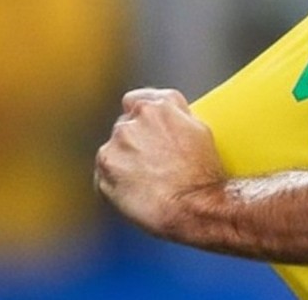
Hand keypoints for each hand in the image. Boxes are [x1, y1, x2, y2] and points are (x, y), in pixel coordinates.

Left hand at [95, 88, 223, 237]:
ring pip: (114, 150)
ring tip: (146, 183)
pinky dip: (114, 183)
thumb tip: (168, 117)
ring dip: (124, 162)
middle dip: (134, 142)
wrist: (193, 206)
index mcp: (161, 106)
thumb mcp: (201, 132)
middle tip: (151, 164)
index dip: (139, 116)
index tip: (143, 127)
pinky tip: (135, 193)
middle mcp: (135, 118)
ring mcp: (117, 142)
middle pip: (125, 126)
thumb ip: (177, 117)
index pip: (137, 101)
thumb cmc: (204, 174)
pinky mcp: (105, 166)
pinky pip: (103, 173)